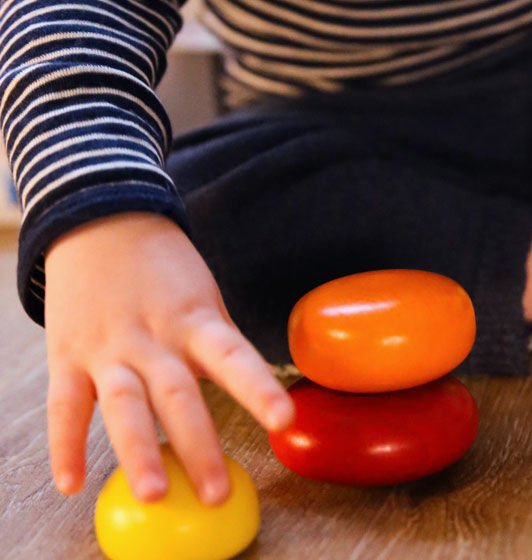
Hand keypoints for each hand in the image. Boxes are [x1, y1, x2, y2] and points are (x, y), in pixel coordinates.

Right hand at [44, 212, 293, 504]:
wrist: (100, 221)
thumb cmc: (161, 267)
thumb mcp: (200, 295)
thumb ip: (216, 342)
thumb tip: (250, 389)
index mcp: (194, 319)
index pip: (232, 356)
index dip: (258, 388)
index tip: (283, 419)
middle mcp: (154, 336)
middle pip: (178, 393)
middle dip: (198, 444)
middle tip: (216, 492)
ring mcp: (108, 347)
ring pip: (124, 403)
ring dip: (138, 450)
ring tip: (154, 492)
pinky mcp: (68, 355)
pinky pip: (65, 404)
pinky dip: (65, 444)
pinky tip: (71, 482)